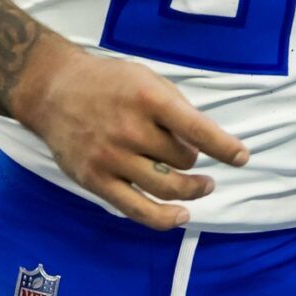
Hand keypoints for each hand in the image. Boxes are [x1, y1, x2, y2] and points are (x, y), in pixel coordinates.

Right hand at [22, 42, 248, 229]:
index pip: (195, 127)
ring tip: (203, 185)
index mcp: (147, 98)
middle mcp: (129, 129)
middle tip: (190, 153)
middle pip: (182, 159)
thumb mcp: (145, 77)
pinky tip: (182, 214)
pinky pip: (136, 209)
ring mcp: (111, 158)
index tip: (242, 157)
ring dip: (191, 189)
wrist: (53, 90)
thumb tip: (201, 140)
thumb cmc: (107, 82)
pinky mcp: (95, 180)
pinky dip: (164, 218)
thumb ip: (174, 107)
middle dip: (192, 158)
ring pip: (166, 186)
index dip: (223, 146)